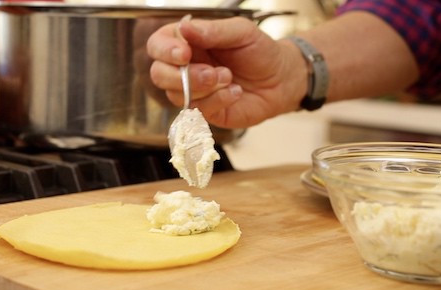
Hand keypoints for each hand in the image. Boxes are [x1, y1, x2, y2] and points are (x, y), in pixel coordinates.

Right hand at [146, 17, 305, 128]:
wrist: (282, 79)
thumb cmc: (260, 51)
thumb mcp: (240, 32)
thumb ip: (212, 31)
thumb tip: (184, 28)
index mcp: (187, 42)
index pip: (158, 45)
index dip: (165, 50)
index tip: (184, 53)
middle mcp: (185, 67)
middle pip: (158, 74)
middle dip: (182, 76)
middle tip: (211, 72)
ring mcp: (193, 91)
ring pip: (176, 95)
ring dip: (204, 88)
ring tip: (229, 78)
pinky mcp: (206, 111)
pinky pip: (199, 110)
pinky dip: (218, 100)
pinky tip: (235, 92)